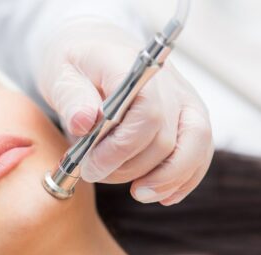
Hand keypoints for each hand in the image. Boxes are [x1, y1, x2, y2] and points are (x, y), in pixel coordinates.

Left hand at [35, 17, 213, 204]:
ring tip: (136, 193)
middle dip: (129, 168)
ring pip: (193, 148)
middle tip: (94, 174)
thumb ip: (71, 97)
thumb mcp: (60, 74)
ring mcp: (183, 100)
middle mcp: (167, 83)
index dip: (120, 147)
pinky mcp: (188, 117)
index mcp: (133, 67)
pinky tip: (161, 195)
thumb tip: (84, 122)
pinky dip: (183, 178)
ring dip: (163, 180)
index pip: (146, 112)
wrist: (96, 53)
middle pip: (164, 138)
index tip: (91, 165)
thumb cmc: (76, 65)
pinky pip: (200, 152)